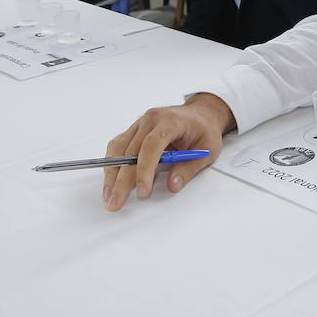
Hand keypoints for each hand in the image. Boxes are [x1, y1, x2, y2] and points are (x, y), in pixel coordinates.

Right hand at [102, 93, 233, 210]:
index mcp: (171, 121)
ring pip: (119, 148)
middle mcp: (151, 119)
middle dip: (122, 179)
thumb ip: (189, 169)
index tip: (143, 191)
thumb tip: (172, 185)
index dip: (145, 169)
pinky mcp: (134, 130)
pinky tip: (111, 181)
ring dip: (112, 173)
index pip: (151, 145)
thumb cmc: (204, 130)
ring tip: (109, 196)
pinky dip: (113, 164)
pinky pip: (118, 146)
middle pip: (130, 150)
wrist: (201, 114)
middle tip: (116, 201)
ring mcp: (140, 123)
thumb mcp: (207, 150)